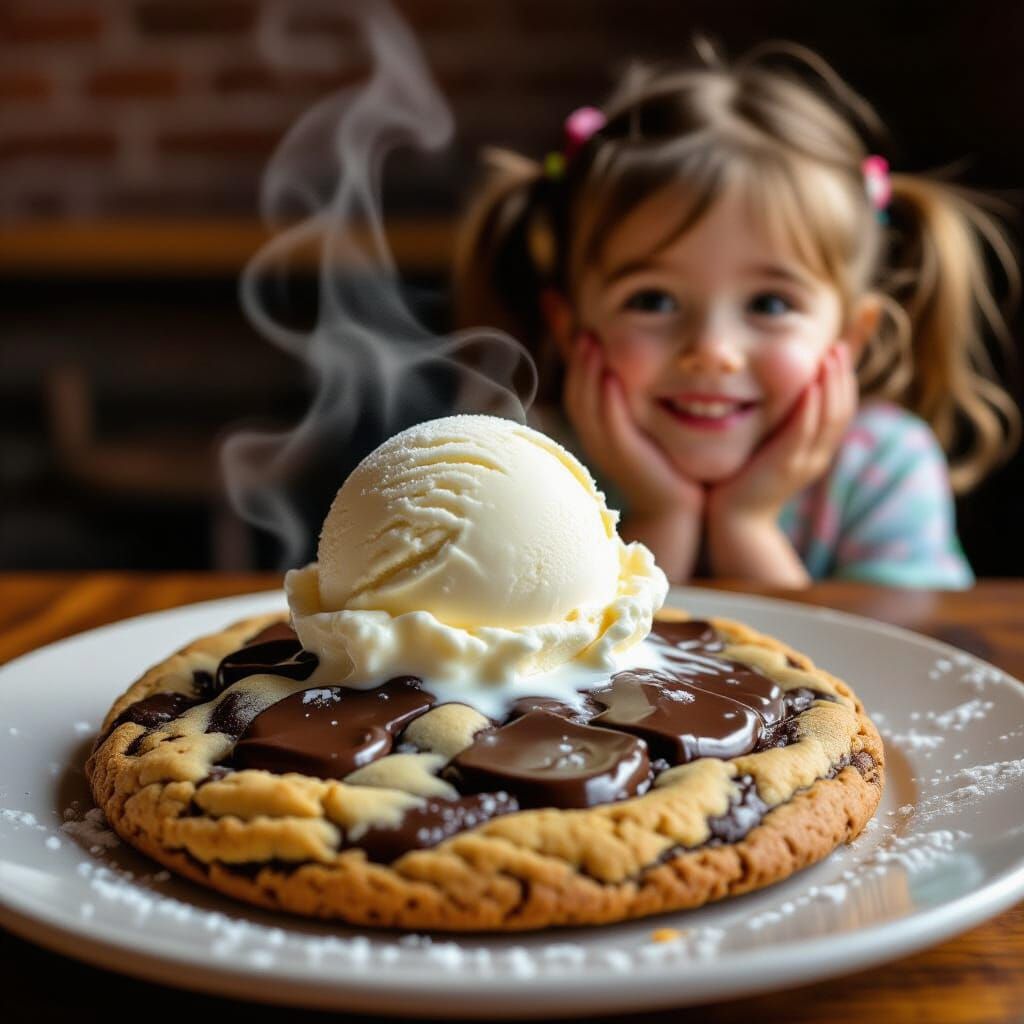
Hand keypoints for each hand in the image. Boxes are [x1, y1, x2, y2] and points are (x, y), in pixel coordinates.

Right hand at [563, 332, 703, 519]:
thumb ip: (640, 384)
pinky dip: (609, 402)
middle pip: (575, 388)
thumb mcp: (646, 415)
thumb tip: (634, 349)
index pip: (575, 375)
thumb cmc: (666, 461)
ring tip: (589, 339)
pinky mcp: (626, 458)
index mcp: (596, 423)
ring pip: (586, 404)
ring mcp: (606, 448)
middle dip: (573, 352)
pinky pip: (612, 426)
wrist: (678, 508)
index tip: (552, 300)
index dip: (562, 339)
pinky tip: (613, 377)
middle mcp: (595, 434)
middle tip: (573, 317)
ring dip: (587, 371)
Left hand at [707, 343, 856, 528]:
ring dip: (833, 383)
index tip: (843, 348)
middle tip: (840, 346)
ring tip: (832, 355)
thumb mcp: (766, 451)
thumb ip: (776, 429)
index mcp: (815, 451)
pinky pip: (806, 431)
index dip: (845, 379)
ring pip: (831, 418)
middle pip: (843, 409)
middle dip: (844, 374)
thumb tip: (772, 399)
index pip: (841, 409)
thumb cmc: (741, 484)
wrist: (734, 524)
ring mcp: (805, 461)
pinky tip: (812, 383)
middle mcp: (817, 455)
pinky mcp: (787, 466)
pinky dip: (813, 406)